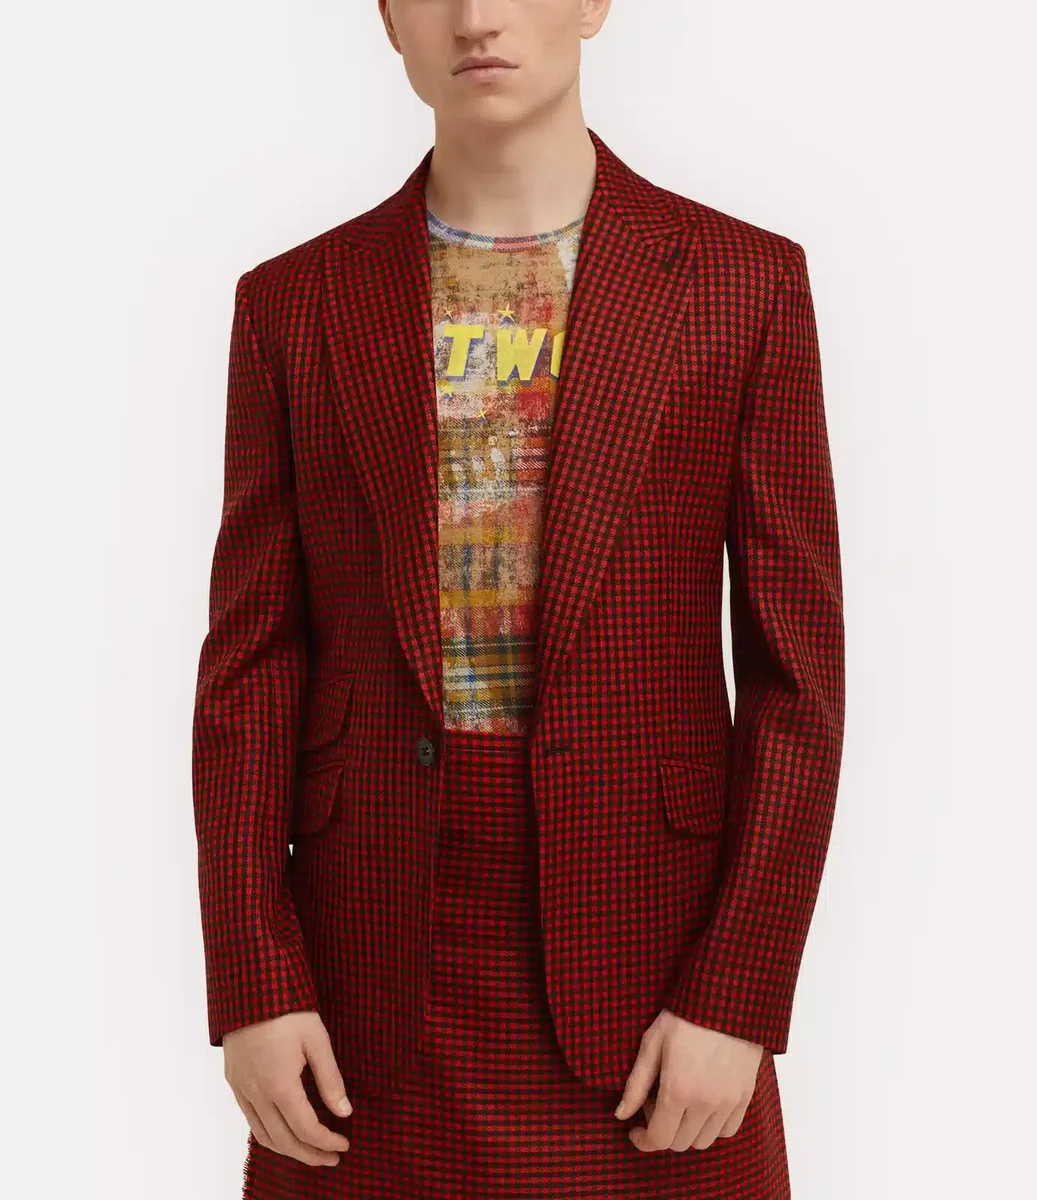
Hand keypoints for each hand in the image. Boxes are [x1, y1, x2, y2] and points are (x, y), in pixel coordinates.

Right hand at [223, 1010, 352, 1165]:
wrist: (250, 985)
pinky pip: (250, 1120)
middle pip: (283, 1141)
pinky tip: (285, 1130)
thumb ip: (330, 1080)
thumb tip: (344, 1112)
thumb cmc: (288, 1008)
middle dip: (310, 1154)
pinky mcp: (233, 1081)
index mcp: (279, 1084)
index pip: (305, 1129)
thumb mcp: (317, 1040)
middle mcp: (255, 1093)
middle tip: (332, 1157)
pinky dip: (268, 1134)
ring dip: (288, 1149)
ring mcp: (241, 1088)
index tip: (344, 1144)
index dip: (326, 1142)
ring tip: (311, 1150)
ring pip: (263, 1136)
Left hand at [614, 1008, 763, 1151]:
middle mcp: (705, 1104)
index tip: (635, 1130)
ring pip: (704, 1141)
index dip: (643, 1141)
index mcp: (678, 1091)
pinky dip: (712, 1126)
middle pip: (680, 1143)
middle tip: (655, 1101)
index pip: (659, 1139)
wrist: (727, 998)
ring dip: (687, 1130)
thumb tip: (621, 1114)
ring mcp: (728, 1103)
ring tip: (680, 1100)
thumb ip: (635, 1084)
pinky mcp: (745, 1097)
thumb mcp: (652, 1043)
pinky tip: (703, 1103)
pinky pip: (728, 1130)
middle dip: (662, 1130)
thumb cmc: (685, 1015)